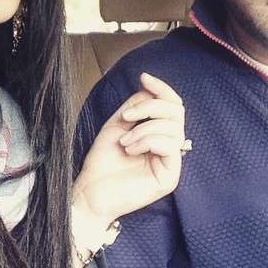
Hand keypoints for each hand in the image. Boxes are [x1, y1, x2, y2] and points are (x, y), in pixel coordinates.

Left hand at [73, 73, 185, 226]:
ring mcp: (171, 161)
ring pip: (173, 127)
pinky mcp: (170, 177)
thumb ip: (136, 105)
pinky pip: (170, 146)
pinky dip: (148, 140)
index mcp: (159, 133)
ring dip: (144, 128)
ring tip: (125, 141)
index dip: (161, 88)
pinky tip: (131, 150)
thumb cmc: (103, 160)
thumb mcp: (118, 123)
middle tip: (127, 116)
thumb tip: (149, 88)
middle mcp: (169, 146)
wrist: (91, 189)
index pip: (172, 104)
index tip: (143, 77)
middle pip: (177, 112)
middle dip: (151, 107)